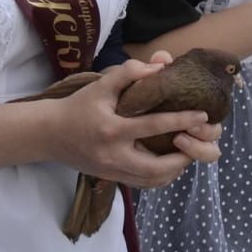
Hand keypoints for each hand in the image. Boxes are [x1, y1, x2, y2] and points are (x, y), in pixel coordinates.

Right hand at [41, 59, 216, 187]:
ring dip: (174, 170)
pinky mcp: (110, 178)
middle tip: (198, 141)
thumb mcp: (101, 84)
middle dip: (182, 157)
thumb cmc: (78, 106)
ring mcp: (111, 171)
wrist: (49, 133)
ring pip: (151, 181)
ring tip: (188, 152)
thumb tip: (160, 67)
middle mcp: (113, 156)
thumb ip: (130, 72)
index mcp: (112, 130)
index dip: (180, 121)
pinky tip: (170, 164)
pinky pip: (142, 184)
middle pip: (156, 168)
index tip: (202, 115)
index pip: (153, 127)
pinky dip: (161, 177)